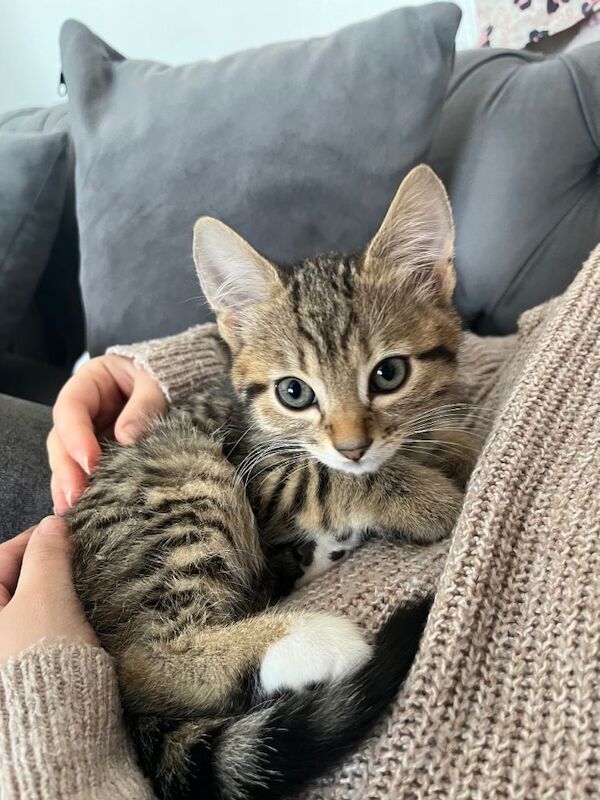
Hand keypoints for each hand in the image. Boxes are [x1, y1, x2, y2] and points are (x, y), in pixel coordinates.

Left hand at [0, 516, 97, 664]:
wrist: (54, 734)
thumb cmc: (42, 663)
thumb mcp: (47, 596)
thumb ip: (48, 554)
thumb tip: (52, 525)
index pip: (4, 555)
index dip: (40, 539)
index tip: (72, 533)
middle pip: (13, 583)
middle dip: (47, 570)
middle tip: (79, 565)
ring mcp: (1, 652)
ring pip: (25, 607)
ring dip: (52, 596)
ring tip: (80, 595)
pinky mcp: (13, 672)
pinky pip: (31, 632)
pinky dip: (51, 623)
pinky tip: (73, 625)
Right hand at [48, 355, 165, 513]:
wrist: (185, 379)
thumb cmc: (168, 375)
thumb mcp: (157, 382)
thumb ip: (145, 404)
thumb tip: (127, 437)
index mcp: (90, 383)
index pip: (70, 407)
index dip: (75, 435)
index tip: (90, 461)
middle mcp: (83, 411)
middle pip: (61, 439)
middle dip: (66, 468)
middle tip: (75, 496)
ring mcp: (90, 434)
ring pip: (67, 460)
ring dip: (68, 485)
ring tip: (71, 511)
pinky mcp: (101, 455)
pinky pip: (85, 473)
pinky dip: (83, 491)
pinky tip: (80, 512)